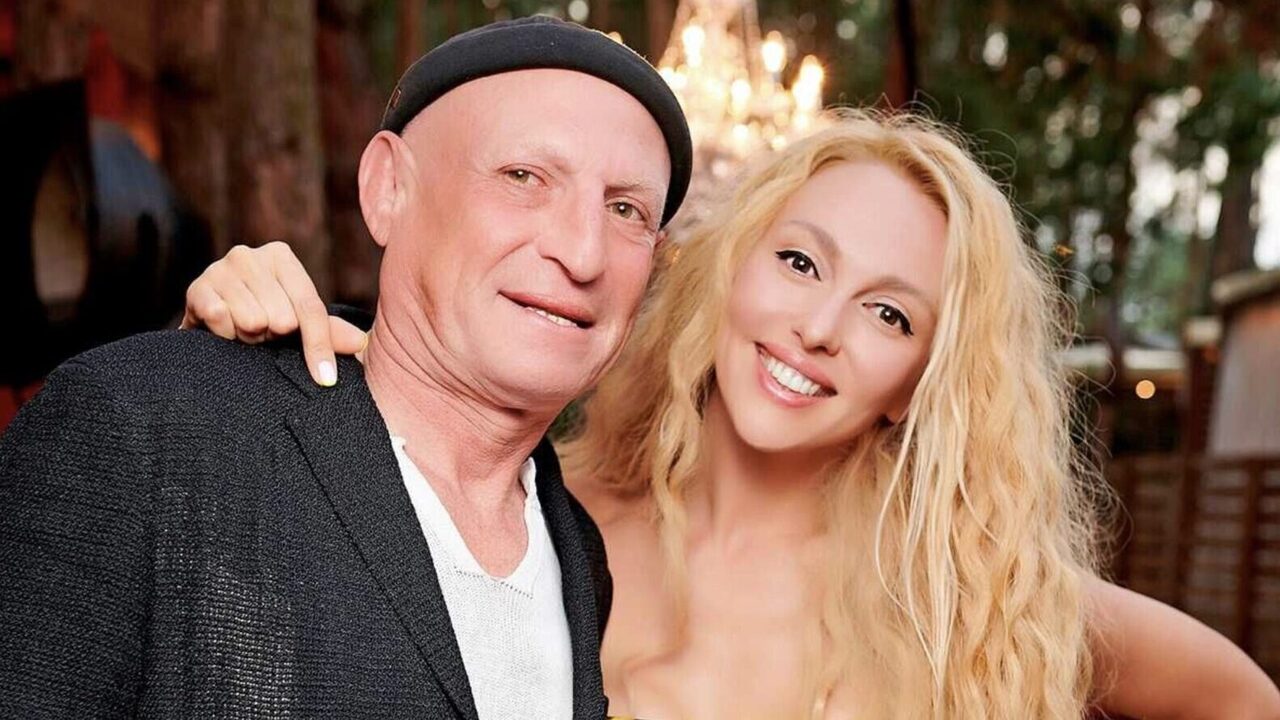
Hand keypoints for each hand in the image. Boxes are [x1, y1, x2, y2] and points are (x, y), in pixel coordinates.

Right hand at [181, 242, 366, 385]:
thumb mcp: (297, 323)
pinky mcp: (196, 287)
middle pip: (282, 318)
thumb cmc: (260, 318)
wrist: (207, 319)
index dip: (319, 346)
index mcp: (281, 257)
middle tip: (262, 333)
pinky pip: (222, 321)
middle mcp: (250, 255)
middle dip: (273, 337)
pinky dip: (225, 335)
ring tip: (242, 330)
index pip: (310, 307)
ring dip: (248, 337)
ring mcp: (220, 268)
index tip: (326, 380)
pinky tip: (221, 330)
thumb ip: (328, 332)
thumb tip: (361, 342)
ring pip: (253, 321)